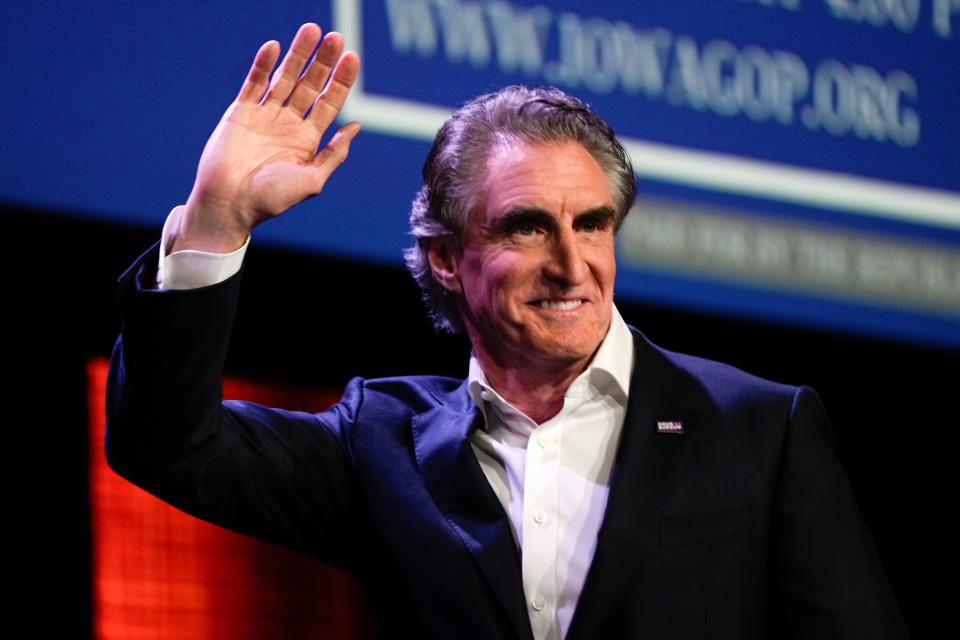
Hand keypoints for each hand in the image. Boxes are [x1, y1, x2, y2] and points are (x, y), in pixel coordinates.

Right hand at [171, 23, 360, 252]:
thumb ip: (334, 154)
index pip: (329, 103)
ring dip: (298, 54)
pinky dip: (263, 65)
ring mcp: (265, 115)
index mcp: (308, 139)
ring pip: (285, 77)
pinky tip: (275, 47)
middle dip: (323, 61)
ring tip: (312, 30)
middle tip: (336, 37)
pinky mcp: (241, 112)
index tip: (353, 57)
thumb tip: (355, 128)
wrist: (230, 204)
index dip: (341, 80)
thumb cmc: (272, 199)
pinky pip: (254, 83)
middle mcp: (288, 123)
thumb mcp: (312, 181)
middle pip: (310, 84)